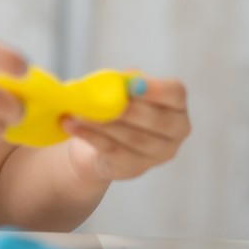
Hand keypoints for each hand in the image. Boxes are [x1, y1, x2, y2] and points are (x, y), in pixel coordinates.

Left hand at [62, 75, 189, 181]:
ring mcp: (158, 153)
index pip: (175, 94)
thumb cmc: (117, 108)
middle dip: (126, 110)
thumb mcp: (122, 91)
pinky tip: (72, 126)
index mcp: (176, 105)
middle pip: (156, 120)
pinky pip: (114, 151)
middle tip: (99, 100)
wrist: (100, 144)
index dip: (156, 89)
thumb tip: (117, 81)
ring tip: (77, 112)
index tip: (132, 85)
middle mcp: (176, 131)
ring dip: (103, 123)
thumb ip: (122, 83)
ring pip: (133, 137)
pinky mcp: (136, 168)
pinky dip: (91, 137)